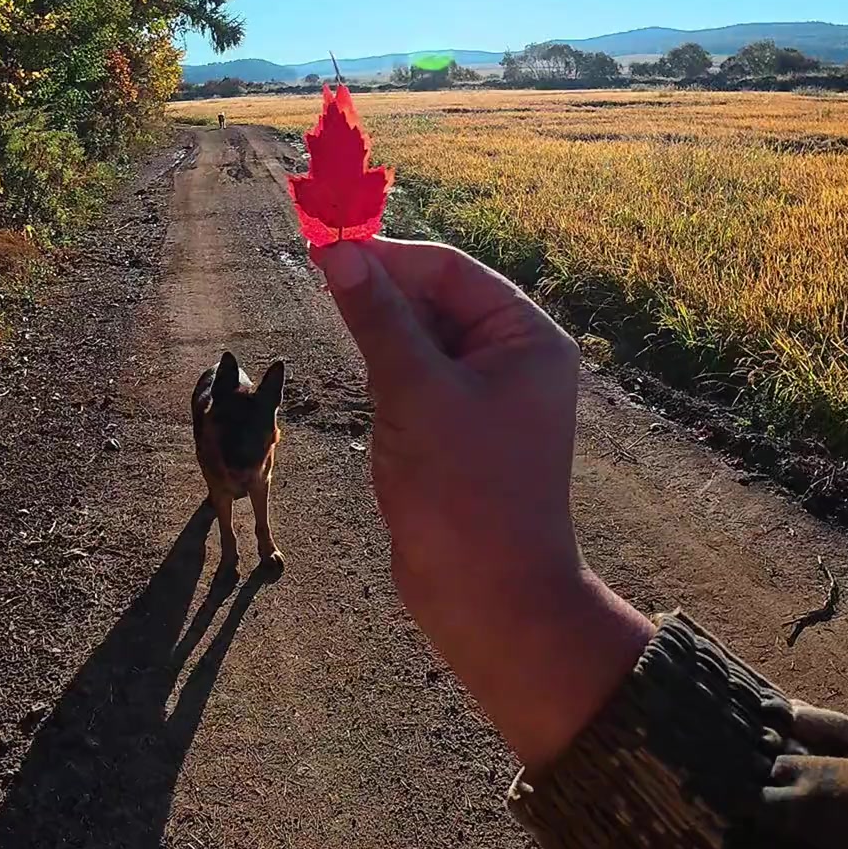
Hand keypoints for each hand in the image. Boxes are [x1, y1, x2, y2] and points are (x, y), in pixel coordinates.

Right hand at [314, 238, 651, 766]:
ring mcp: (490, 399)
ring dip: (384, 342)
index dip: (390, 257)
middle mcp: (516, 361)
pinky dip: (390, 381)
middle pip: (438, 301)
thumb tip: (340, 252)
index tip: (326, 249)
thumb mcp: (413, 392)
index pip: (452, 270)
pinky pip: (420, 384)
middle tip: (320, 287)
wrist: (490, 599)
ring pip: (422, 342)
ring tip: (357, 361)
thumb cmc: (464, 494)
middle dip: (384, 297)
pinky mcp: (462, 434)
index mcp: (527, 339)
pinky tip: (374, 403)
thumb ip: (377, 318)